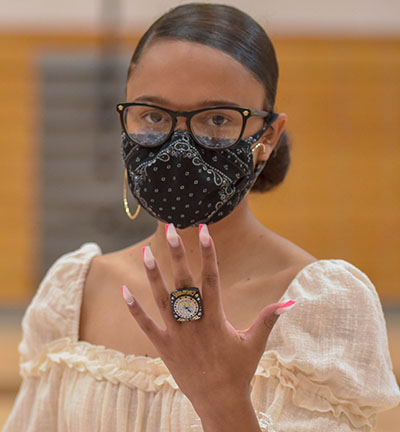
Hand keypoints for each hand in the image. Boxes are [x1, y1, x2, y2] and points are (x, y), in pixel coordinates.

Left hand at [121, 223, 292, 414]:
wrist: (219, 402)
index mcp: (215, 319)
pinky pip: (145, 325)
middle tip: (170, 229)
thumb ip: (269, 318)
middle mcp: (193, 323)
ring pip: (162, 299)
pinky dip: (135, 309)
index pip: (210, 278)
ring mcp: (176, 335)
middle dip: (178, 254)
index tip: (204, 230)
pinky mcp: (163, 347)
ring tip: (146, 252)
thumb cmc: (239, 370)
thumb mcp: (254, 343)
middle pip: (184, 282)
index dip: (208, 253)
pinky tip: (124, 291)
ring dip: (154, 275)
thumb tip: (291, 302)